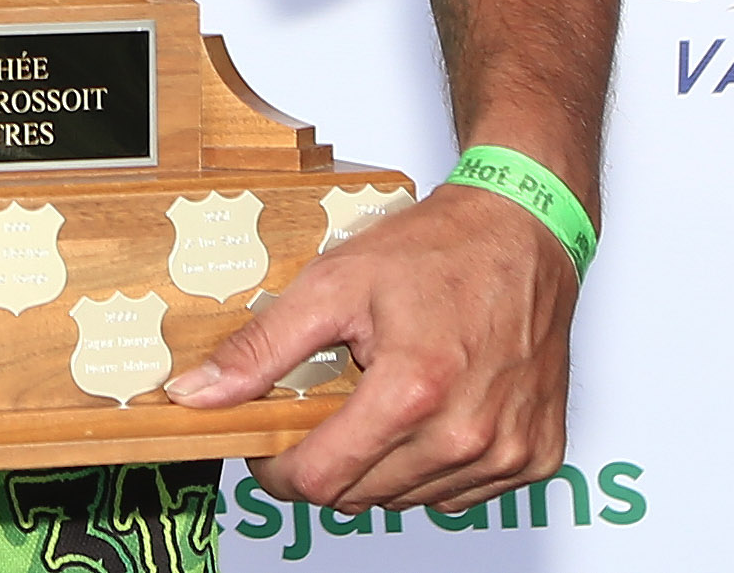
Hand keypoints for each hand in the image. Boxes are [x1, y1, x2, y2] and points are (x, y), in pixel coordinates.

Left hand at [164, 182, 578, 511]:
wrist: (524, 233)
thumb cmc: (436, 250)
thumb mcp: (331, 284)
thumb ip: (261, 348)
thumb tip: (197, 394)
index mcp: (412, 393)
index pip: (319, 480)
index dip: (277, 469)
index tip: (266, 444)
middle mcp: (466, 435)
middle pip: (360, 496)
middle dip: (326, 460)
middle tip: (325, 406)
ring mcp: (507, 453)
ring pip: (407, 500)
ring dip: (379, 464)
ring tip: (380, 399)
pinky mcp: (535, 458)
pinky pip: (458, 495)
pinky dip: (430, 467)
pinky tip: (427, 414)